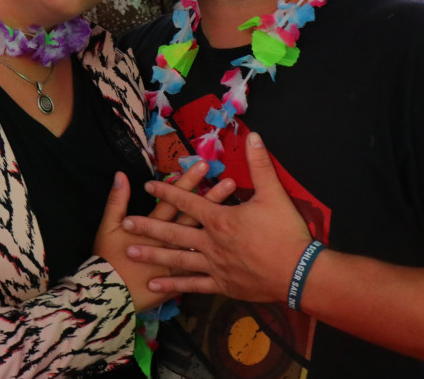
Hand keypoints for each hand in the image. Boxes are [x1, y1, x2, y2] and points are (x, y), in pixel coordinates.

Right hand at [93, 160, 234, 311]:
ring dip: (219, 226)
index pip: (174, 200)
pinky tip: (233, 251)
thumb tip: (120, 175)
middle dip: (212, 199)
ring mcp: (177, 261)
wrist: (109, 295)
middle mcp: (170, 242)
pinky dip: (217, 262)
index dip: (188, 182)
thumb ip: (116, 200)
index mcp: (153, 226)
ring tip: (238, 212)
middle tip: (229, 182)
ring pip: (203, 240)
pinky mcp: (180, 280)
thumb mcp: (108, 226)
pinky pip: (202, 270)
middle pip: (194, 217)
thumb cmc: (107, 258)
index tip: (203, 166)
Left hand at [122, 133, 311, 302]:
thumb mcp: (274, 194)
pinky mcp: (222, 285)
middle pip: (173, 232)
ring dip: (152, 255)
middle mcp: (211, 243)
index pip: (188, 201)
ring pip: (177, 260)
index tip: (148, 185)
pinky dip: (173, 286)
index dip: (167, 191)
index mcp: (220, 219)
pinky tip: (156, 286)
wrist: (298, 273)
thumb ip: (260, 165)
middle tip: (125, 224)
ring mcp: (214, 266)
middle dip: (148, 226)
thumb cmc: (286, 233)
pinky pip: (193, 286)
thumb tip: (253, 137)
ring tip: (130, 252)